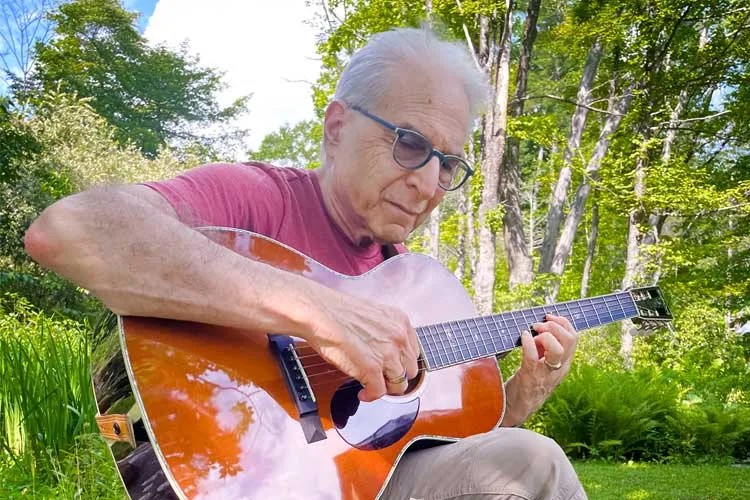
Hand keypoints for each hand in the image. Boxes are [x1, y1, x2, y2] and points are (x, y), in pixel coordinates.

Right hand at [301, 286, 420, 401]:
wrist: (319, 313)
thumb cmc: (337, 311)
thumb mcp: (374, 316)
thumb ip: (386, 333)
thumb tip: (386, 351)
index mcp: (400, 322)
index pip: (413, 352)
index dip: (401, 363)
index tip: (392, 367)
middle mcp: (399, 337)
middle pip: (410, 371)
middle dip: (395, 377)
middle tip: (381, 378)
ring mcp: (387, 354)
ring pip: (399, 384)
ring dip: (384, 387)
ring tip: (371, 386)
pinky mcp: (372, 369)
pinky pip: (379, 392)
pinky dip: (371, 396)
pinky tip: (363, 393)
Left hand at [502, 313, 577, 425]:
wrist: (518, 407)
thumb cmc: (528, 381)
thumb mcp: (543, 363)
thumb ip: (545, 348)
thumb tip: (541, 326)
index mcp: (564, 363)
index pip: (574, 337)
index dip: (563, 322)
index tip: (549, 316)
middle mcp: (559, 368)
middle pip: (570, 340)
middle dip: (555, 326)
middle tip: (539, 325)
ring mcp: (546, 373)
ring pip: (558, 349)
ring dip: (545, 335)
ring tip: (533, 333)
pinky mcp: (530, 376)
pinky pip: (532, 356)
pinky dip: (527, 342)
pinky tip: (522, 336)